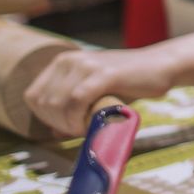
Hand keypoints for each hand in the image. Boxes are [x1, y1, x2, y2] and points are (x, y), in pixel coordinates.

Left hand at [23, 49, 174, 137]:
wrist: (160, 66)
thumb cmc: (127, 84)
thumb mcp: (93, 93)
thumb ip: (71, 109)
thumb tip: (52, 132)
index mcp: (62, 62)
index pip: (33, 97)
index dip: (45, 118)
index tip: (65, 127)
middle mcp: (69, 60)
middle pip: (44, 104)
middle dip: (58, 124)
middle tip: (80, 129)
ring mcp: (85, 65)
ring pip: (58, 104)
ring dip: (69, 124)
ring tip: (88, 126)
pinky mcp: (103, 74)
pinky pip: (76, 102)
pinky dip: (79, 118)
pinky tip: (91, 123)